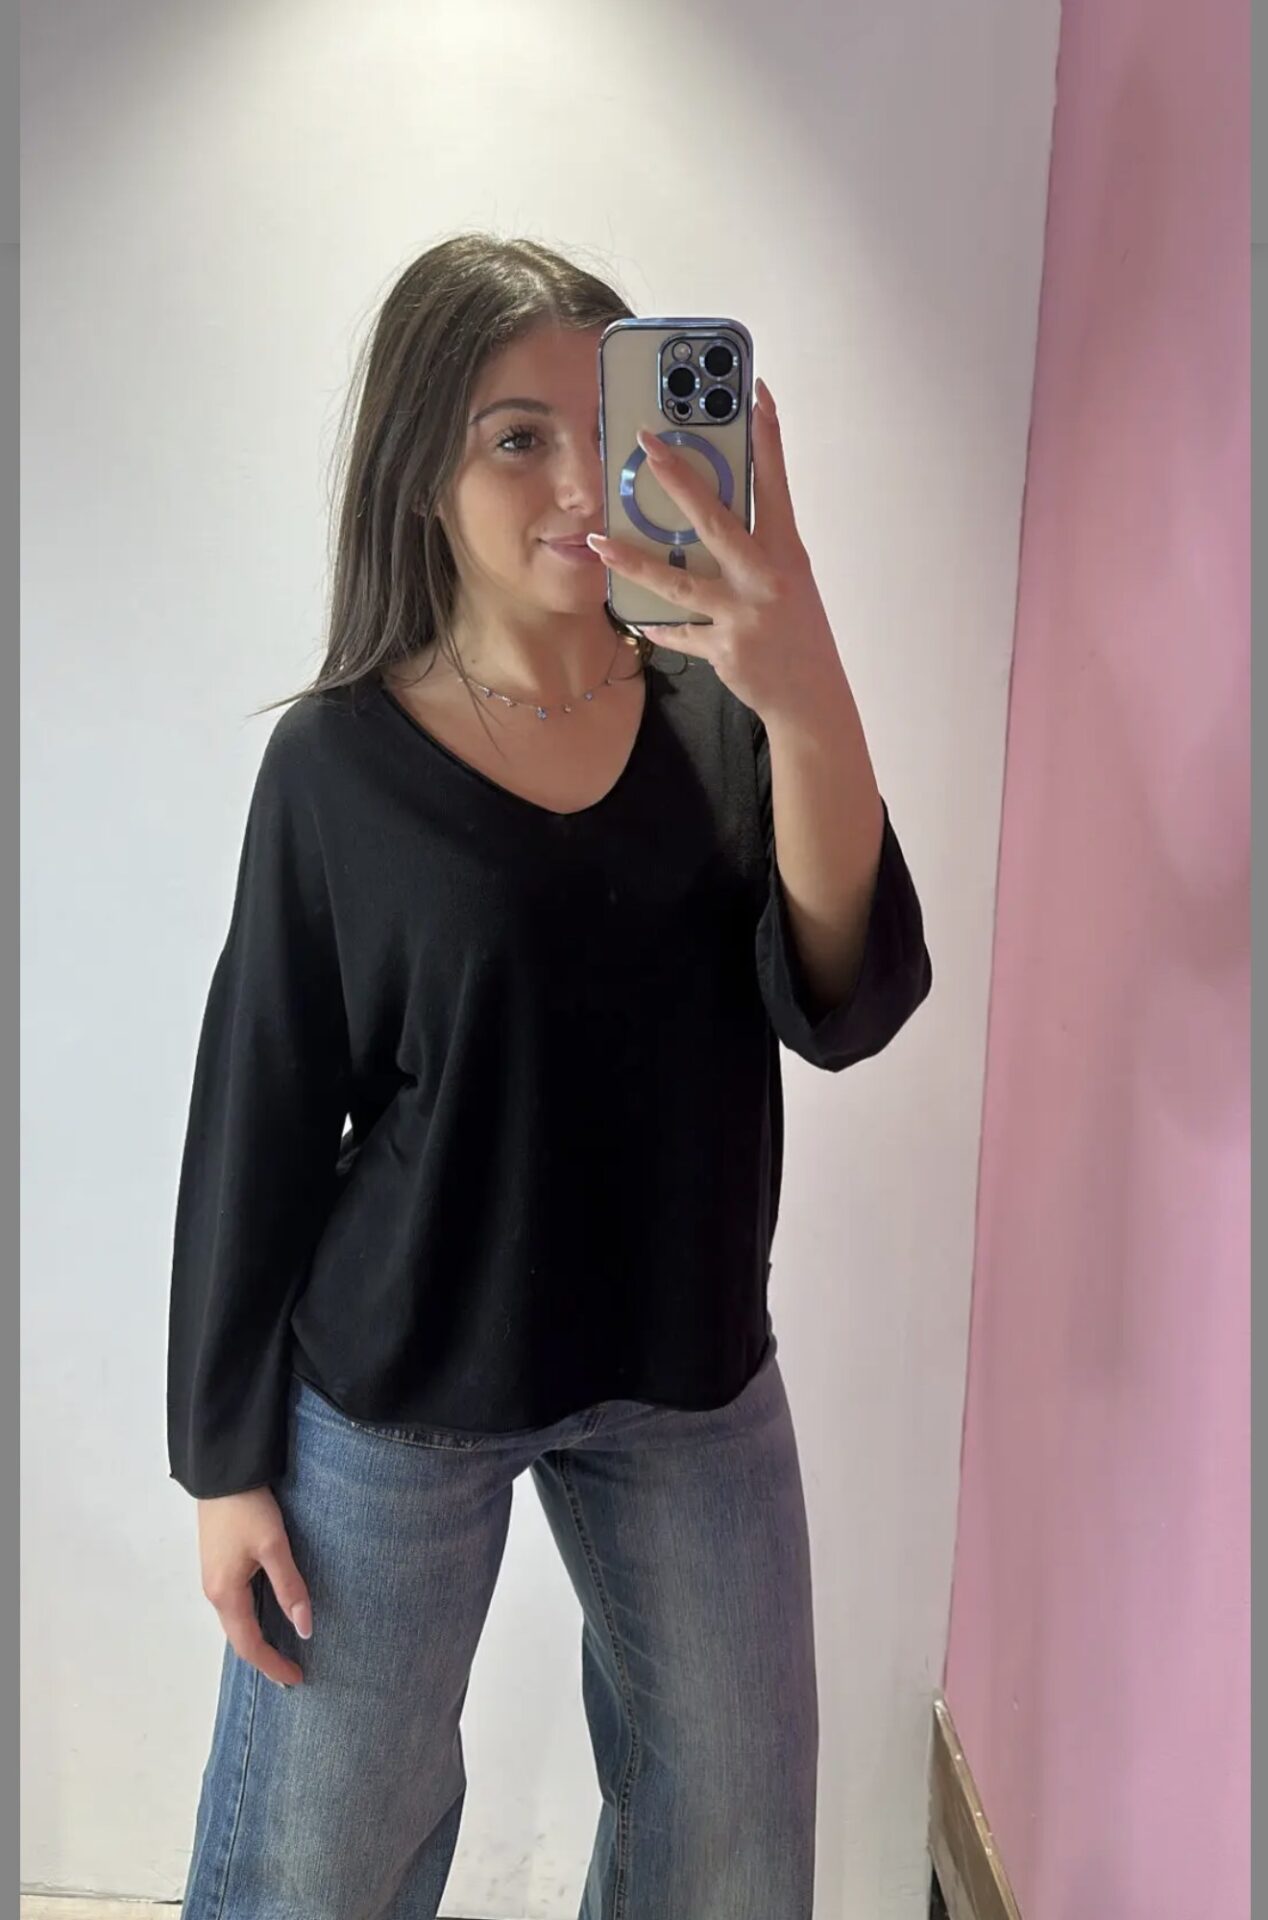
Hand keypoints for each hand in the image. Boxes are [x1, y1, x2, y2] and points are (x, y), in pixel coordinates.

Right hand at [197, 1486, 311, 1687]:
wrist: (222, 1474)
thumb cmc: (248, 1508)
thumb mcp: (274, 1546)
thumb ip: (290, 1587)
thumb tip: (305, 1628)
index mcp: (225, 1594)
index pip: (250, 1645)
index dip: (273, 1665)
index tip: (297, 1679)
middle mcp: (214, 1592)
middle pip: (239, 1638)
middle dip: (264, 1658)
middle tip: (292, 1672)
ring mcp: (213, 1579)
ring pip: (235, 1622)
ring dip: (257, 1640)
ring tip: (282, 1650)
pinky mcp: (218, 1565)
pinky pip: (235, 1605)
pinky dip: (251, 1621)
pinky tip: (267, 1617)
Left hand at [587, 377, 848, 729]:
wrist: (812, 698)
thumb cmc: (799, 632)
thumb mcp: (790, 581)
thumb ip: (756, 550)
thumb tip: (709, 518)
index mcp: (787, 553)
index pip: (776, 483)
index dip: (768, 437)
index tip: (756, 392)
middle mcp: (766, 578)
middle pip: (716, 521)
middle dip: (679, 479)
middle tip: (647, 444)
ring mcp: (743, 614)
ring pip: (678, 582)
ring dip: (633, 561)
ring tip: (597, 542)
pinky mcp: (723, 648)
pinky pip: (679, 631)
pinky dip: (657, 625)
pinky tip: (633, 616)